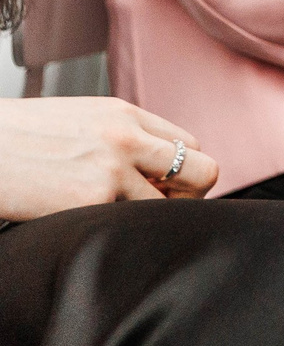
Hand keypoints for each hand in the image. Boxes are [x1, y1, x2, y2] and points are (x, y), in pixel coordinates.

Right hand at [0, 97, 216, 219]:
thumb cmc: (18, 138)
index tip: (164, 189)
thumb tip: (152, 166)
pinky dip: (118, 230)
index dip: (182, 172)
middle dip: (191, 196)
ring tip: (117, 218)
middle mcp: (127, 137)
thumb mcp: (79, 120)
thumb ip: (120, 136)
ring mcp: (112, 170)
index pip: (190, 145)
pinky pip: (130, 224)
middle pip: (202, 171)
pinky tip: (92, 225)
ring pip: (168, 207)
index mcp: (125, 114)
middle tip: (162, 210)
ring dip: (151, 218)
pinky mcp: (90, 201)